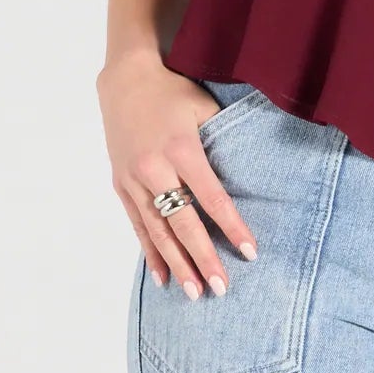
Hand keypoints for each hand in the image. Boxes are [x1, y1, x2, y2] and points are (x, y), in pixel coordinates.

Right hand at [95, 53, 259, 296]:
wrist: (125, 79)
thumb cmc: (172, 91)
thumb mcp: (204, 107)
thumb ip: (223, 140)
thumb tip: (252, 171)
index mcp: (182, 149)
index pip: (211, 197)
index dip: (232, 226)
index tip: (249, 252)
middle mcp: (155, 168)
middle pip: (182, 223)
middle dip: (203, 258)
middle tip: (221, 289)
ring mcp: (134, 179)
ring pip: (158, 231)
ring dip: (177, 264)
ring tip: (194, 293)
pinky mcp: (121, 184)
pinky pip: (138, 225)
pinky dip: (150, 252)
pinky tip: (162, 277)